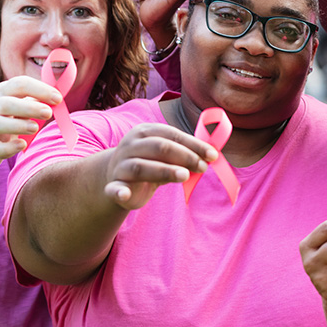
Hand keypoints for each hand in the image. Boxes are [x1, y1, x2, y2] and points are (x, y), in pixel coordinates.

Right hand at [0, 76, 60, 158]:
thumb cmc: (17, 113)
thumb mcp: (28, 102)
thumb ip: (43, 99)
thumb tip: (59, 99)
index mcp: (5, 90)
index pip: (20, 84)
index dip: (40, 90)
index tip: (58, 99)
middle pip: (6, 104)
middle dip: (29, 108)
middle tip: (48, 113)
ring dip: (17, 126)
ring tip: (35, 128)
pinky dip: (7, 147)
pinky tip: (22, 145)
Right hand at [103, 123, 217, 210]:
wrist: (117, 176)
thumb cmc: (151, 162)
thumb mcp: (167, 154)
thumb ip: (186, 153)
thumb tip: (212, 155)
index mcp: (145, 132)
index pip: (172, 134)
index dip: (194, 144)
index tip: (213, 155)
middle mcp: (131, 145)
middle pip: (159, 147)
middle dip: (185, 156)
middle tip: (203, 167)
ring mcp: (120, 165)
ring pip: (141, 167)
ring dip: (164, 170)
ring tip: (185, 176)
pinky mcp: (113, 186)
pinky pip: (114, 189)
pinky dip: (118, 192)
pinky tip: (124, 195)